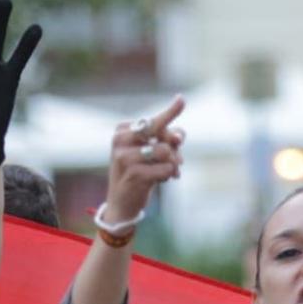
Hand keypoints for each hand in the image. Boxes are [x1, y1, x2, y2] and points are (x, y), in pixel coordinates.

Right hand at [102, 95, 185, 224]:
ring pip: (165, 150)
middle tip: (179, 158)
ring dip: (173, 162)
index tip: (181, 99)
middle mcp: (120, 141)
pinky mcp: (134, 174)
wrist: (121, 204)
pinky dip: (169, 174)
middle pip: (158, 129)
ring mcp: (125, 157)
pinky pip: (166, 168)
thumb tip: (178, 137)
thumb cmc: (138, 173)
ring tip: (168, 172)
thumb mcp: (151, 153)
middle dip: (173, 140)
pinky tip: (161, 181)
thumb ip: (167, 139)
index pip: (152, 120)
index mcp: (122, 131)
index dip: (171, 113)